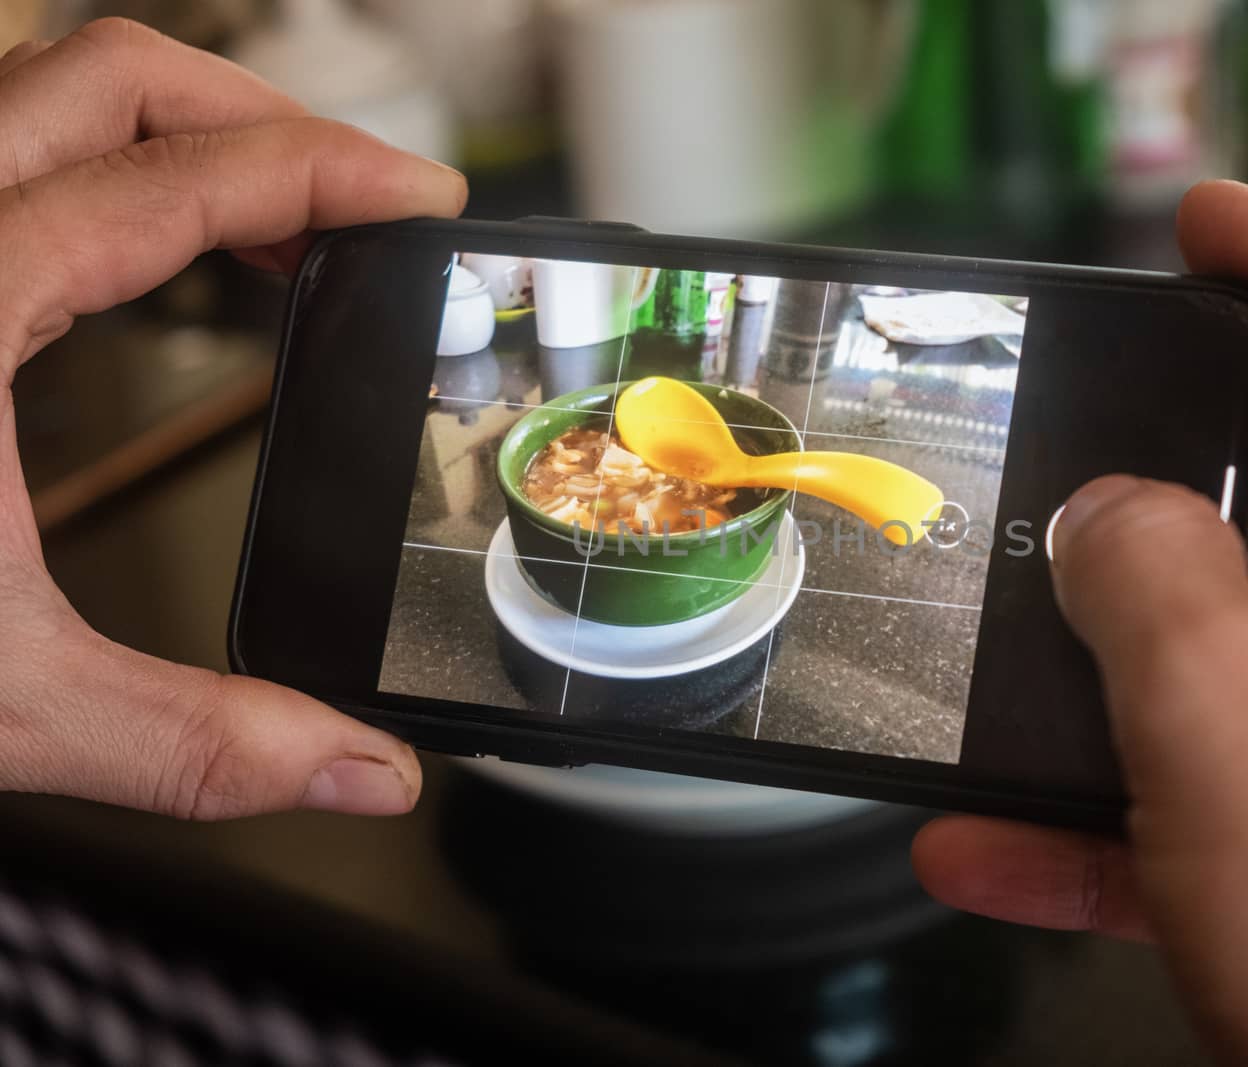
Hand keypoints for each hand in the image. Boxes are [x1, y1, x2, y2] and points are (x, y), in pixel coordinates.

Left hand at [0, 20, 466, 817]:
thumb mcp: (0, 706)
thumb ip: (199, 743)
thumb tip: (360, 771)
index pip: (179, 179)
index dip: (328, 170)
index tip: (421, 194)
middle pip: (113, 79)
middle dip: (265, 120)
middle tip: (362, 198)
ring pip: (47, 99)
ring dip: (186, 139)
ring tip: (283, 225)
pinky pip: (10, 168)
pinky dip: (116, 184)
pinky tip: (161, 268)